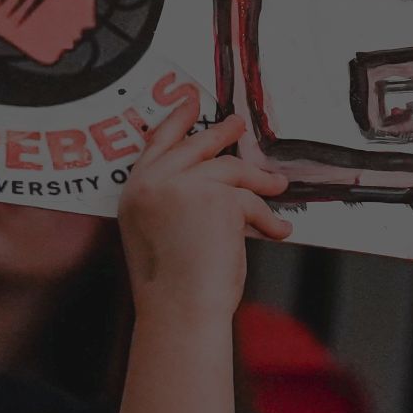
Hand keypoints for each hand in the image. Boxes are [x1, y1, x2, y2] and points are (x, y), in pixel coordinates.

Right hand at [114, 106, 286, 324]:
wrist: (180, 310)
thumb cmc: (172, 285)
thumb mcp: (158, 232)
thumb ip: (173, 200)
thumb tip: (216, 179)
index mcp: (135, 192)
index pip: (157, 143)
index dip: (176, 119)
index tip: (189, 102)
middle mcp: (154, 182)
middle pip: (196, 145)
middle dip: (222, 133)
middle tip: (238, 125)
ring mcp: (184, 186)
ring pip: (231, 169)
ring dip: (259, 181)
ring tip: (277, 185)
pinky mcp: (216, 197)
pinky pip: (250, 198)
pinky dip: (267, 217)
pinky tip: (277, 230)